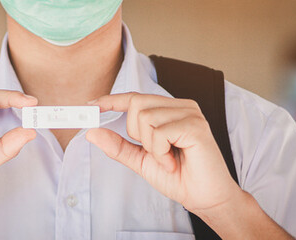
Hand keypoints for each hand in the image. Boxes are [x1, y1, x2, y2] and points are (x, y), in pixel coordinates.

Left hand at [85, 92, 240, 212]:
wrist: (204, 198)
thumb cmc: (178, 177)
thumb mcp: (140, 160)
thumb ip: (118, 146)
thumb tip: (92, 131)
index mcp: (169, 110)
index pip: (135, 97)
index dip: (111, 100)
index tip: (90, 106)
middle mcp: (181, 106)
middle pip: (136, 104)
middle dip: (136, 133)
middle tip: (155, 153)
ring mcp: (190, 114)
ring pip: (146, 118)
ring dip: (151, 147)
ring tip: (168, 159)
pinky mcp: (195, 126)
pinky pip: (160, 133)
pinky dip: (160, 152)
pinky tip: (173, 161)